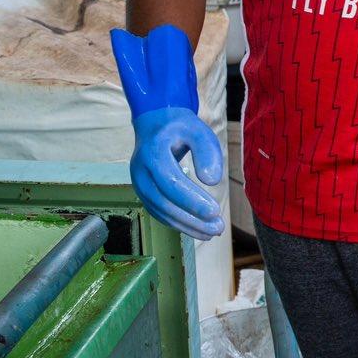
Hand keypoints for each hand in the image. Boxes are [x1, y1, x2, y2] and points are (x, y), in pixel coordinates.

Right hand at [130, 107, 224, 239]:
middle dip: (191, 218)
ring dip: (186, 225)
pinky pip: (159, 212)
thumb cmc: (179, 128)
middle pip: (164, 201)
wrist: (155, 124)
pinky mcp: (144, 193)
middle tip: (218, 227)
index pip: (171, 182)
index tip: (215, 211)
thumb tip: (212, 180)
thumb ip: (207, 151)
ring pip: (160, 211)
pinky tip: (198, 230)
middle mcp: (140, 171)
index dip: (192, 199)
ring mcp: (139, 184)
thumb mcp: (197, 129)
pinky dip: (178, 224)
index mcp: (152, 153)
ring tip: (212, 232)